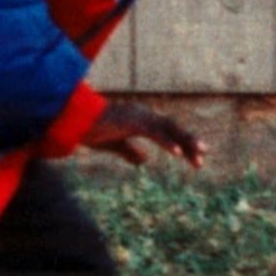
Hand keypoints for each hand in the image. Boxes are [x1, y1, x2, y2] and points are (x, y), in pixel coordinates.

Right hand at [82, 100, 207, 169]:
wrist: (73, 122)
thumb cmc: (91, 130)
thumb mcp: (113, 145)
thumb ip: (129, 151)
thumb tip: (144, 160)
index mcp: (140, 120)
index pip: (167, 132)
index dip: (182, 144)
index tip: (196, 158)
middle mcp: (143, 115)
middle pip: (172, 128)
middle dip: (189, 143)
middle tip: (202, 159)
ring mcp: (138, 116)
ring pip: (168, 128)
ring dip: (185, 142)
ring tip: (198, 156)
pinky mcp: (131, 121)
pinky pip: (154, 133)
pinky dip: (167, 142)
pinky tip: (178, 153)